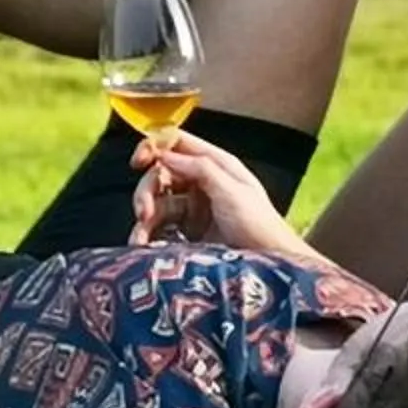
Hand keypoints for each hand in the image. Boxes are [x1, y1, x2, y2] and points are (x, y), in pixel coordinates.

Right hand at [131, 129, 309, 258]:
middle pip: (160, 175)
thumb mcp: (233, 192)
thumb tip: (166, 155)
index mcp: (215, 164)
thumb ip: (201, 169)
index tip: (137, 162)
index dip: (154, 147)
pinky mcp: (189, 231)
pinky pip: (160, 227)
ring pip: (157, 203)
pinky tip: (144, 247)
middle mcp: (202, 182)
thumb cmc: (259, 224)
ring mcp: (194, 207)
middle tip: (143, 212)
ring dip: (144, 218)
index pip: (177, 144)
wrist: (269, 263)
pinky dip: (148, 235)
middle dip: (147, 191)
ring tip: (141, 238)